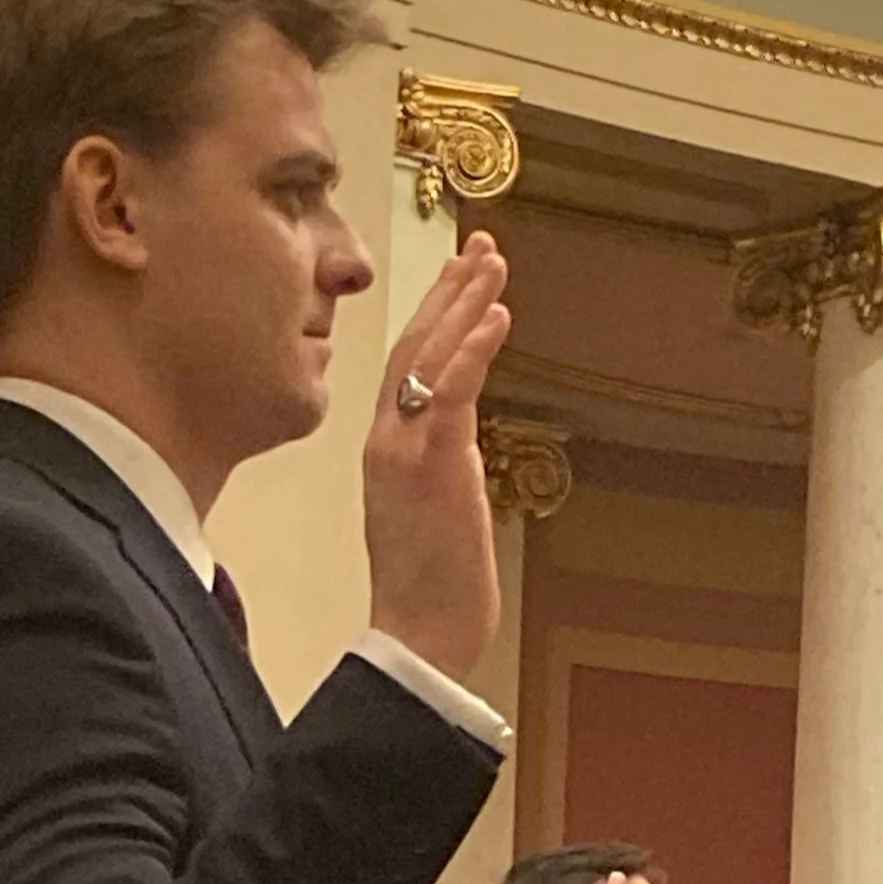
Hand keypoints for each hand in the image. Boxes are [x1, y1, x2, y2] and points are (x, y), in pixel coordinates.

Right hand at [364, 232, 511, 680]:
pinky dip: (473, 349)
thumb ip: (440, 465)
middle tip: (478, 245)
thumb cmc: (428, 587)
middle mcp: (386, 439)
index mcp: (384, 448)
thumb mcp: (431, 508)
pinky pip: (451, 393)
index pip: (404, 365)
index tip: (457, 274)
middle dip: (448, 291)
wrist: (418, 638)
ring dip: (464, 304)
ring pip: (430, 358)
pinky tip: (498, 314)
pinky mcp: (432, 466)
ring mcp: (404, 450)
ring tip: (493, 261)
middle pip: (412, 345)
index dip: (431, 314)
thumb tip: (461, 443)